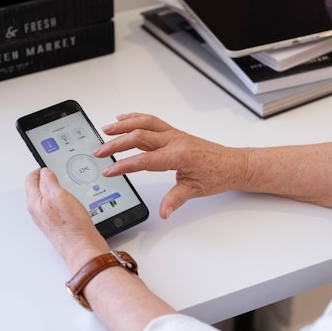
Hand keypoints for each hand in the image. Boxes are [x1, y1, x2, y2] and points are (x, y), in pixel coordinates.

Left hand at [25, 167, 109, 273]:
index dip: (40, 170)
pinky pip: (56, 207)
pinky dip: (61, 200)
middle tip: (55, 172)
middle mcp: (38, 211)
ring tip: (62, 184)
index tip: (48, 165)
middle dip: (45, 178)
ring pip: (47, 198)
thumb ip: (49, 181)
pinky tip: (70, 200)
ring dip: (54, 189)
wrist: (82, 248)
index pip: (31, 179)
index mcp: (35, 202)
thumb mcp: (59, 195)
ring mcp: (47, 219)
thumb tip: (45, 172)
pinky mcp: (57, 224)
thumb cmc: (71, 225)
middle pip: (37, 189)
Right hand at [92, 113, 247, 218]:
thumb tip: (163, 212)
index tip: (108, 170)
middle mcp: (175, 140)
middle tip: (99, 150)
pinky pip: (152, 121)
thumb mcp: (195, 190)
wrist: (233, 164)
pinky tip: (124, 119)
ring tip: (106, 129)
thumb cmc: (218, 175)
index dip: (123, 165)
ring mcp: (174, 134)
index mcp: (179, 155)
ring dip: (124, 125)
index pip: (144, 160)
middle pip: (139, 136)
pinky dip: (136, 118)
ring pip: (145, 123)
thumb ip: (175, 200)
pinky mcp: (175, 133)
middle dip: (116, 142)